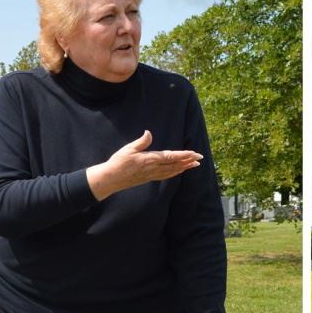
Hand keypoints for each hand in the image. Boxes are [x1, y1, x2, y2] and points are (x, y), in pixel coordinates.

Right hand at [86, 130, 200, 200]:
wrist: (111, 179)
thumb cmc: (118, 162)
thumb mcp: (128, 149)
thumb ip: (141, 142)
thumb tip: (148, 133)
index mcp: (149, 159)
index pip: (171, 156)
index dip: (184, 155)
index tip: (194, 154)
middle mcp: (153, 168)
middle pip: (175, 164)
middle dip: (188, 161)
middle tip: (200, 158)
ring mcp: (152, 174)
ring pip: (172, 171)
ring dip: (184, 167)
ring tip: (194, 164)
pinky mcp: (150, 178)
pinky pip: (166, 175)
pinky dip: (175, 173)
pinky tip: (180, 171)